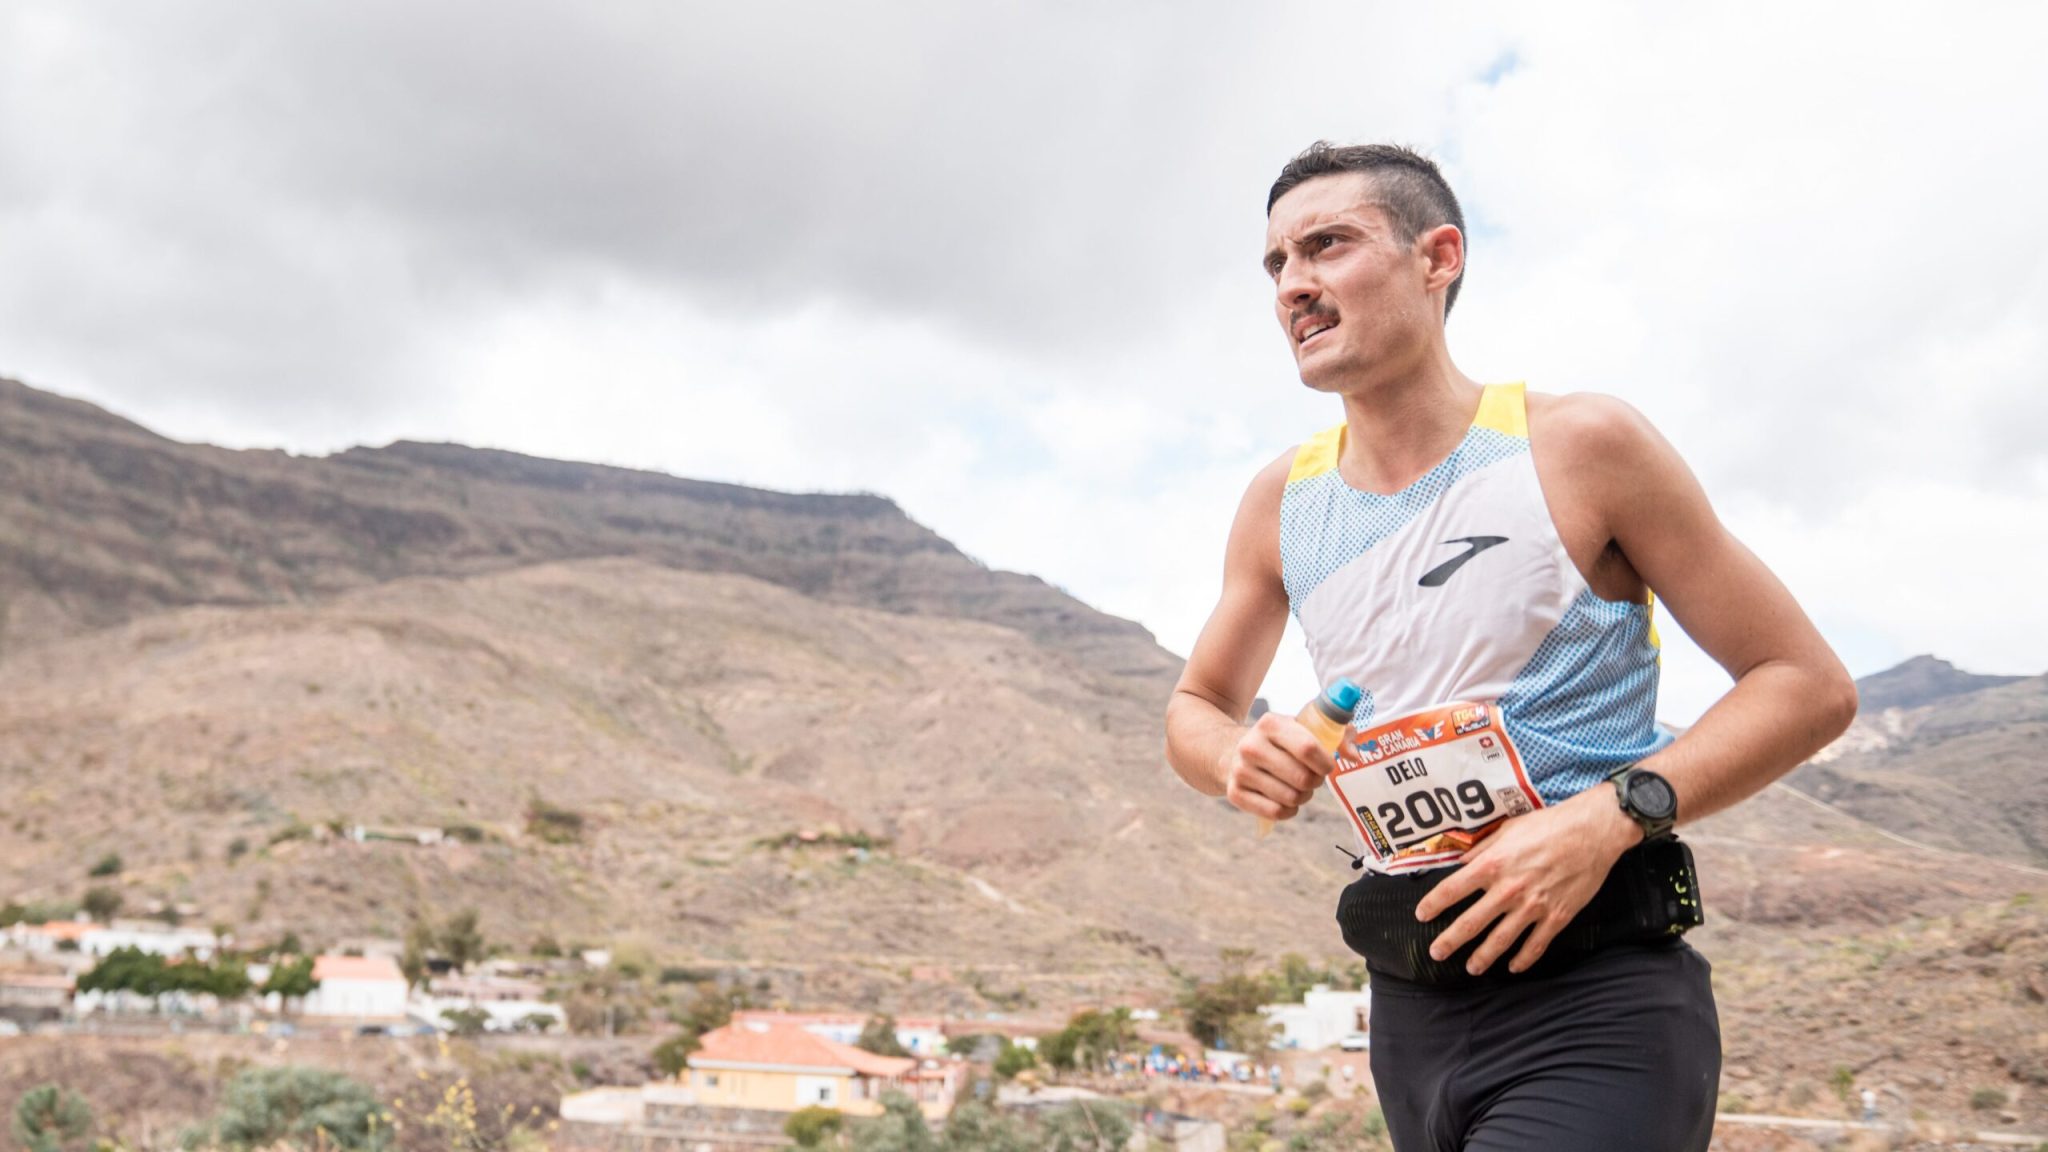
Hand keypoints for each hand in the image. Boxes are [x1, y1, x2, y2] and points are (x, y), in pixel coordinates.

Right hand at [1218, 712, 1333, 823]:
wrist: (1231, 750)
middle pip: (1302, 778)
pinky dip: (1288, 810)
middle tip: (1311, 777)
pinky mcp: (1235, 793)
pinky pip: (1276, 812)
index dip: (1325, 763)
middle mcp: (1251, 746)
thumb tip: (1355, 757)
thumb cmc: (1280, 741)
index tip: (1327, 765)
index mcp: (1271, 723)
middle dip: (1315, 782)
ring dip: (1303, 797)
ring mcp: (1240, 771)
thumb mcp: (1303, 728)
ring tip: (1297, 787)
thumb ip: (1338, 736)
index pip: (1308, 748)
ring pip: (1291, 798)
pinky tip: (1284, 799)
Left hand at [1412, 787, 1641, 974]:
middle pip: (1471, 923)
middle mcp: (1508, 890)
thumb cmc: (1549, 825)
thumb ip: (1483, 849)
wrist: (1592, 832)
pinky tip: (1513, 967)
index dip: (1433, 904)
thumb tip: (1462, 862)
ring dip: (1483, 957)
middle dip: (1450, 941)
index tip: (1421, 915)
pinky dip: (1523, 959)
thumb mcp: (1508, 829)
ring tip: (1471, 968)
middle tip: (1436, 952)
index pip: (1452, 890)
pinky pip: (1535, 945)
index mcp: (1492, 865)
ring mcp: (1533, 907)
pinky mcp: (1557, 917)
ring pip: (1500, 941)